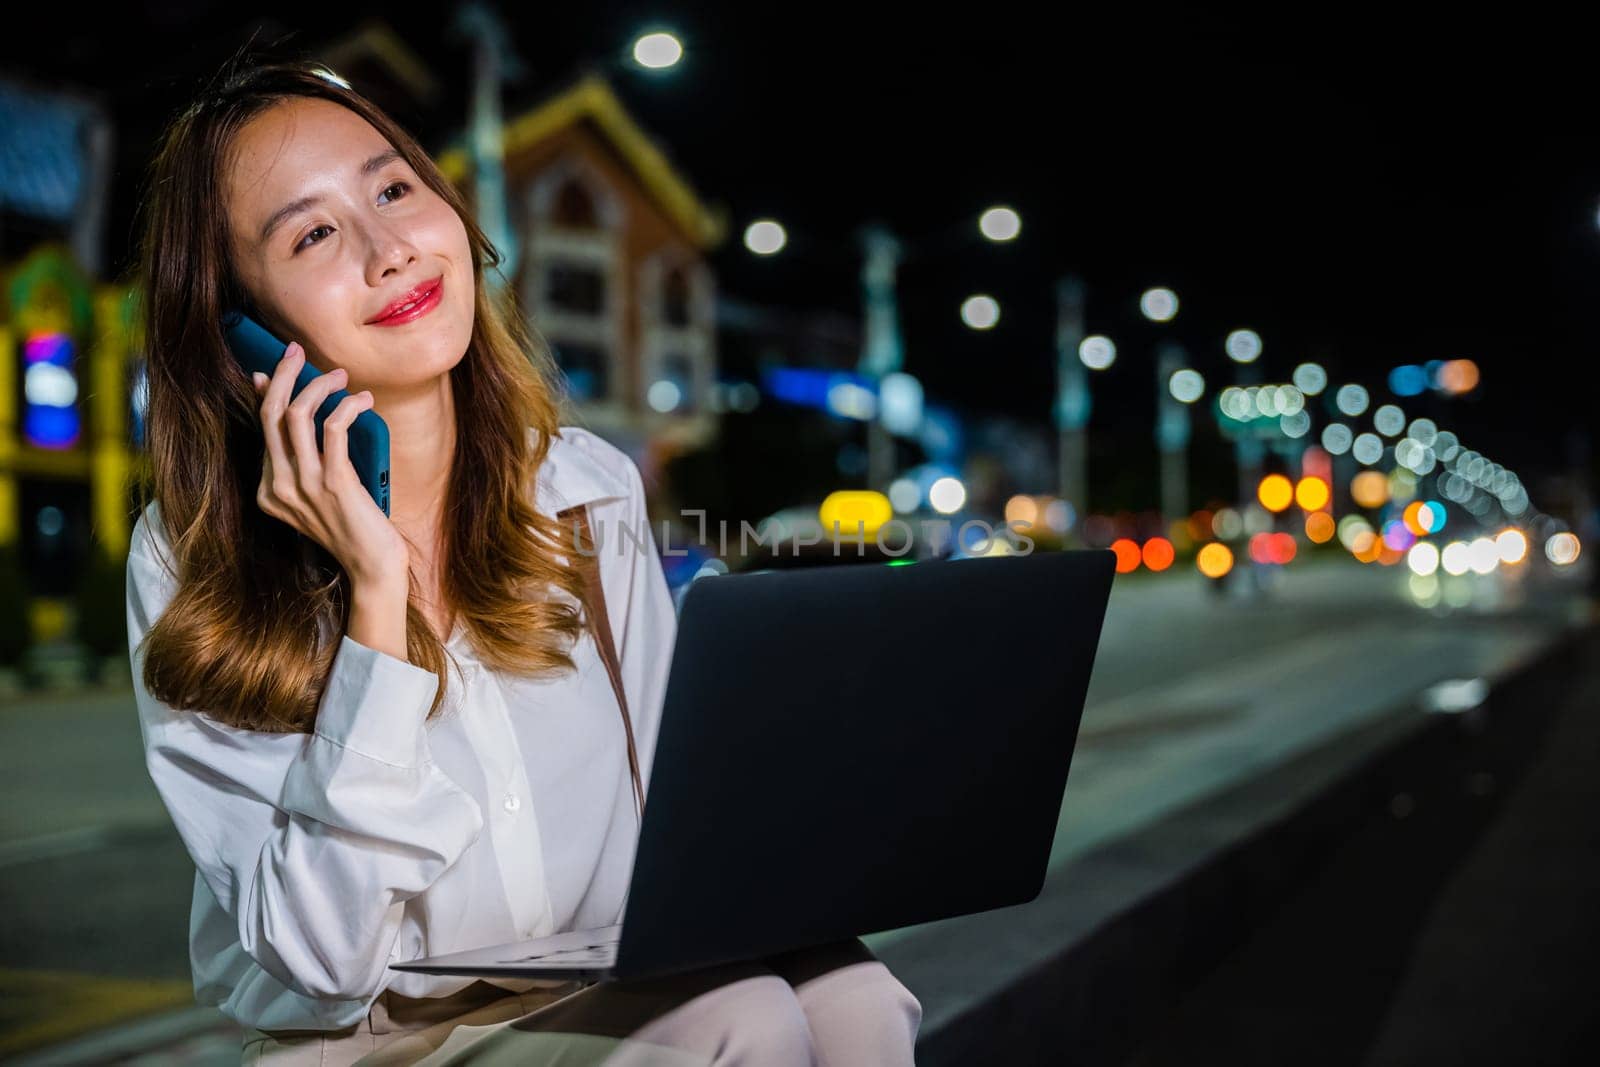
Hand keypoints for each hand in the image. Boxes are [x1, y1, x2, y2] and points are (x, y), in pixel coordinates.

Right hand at [250, 342, 407, 590]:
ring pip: (297, 415)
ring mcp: (303, 486)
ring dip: (318, 385)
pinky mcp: (333, 484)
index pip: (261, 427)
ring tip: (340, 375)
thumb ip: (308, 456)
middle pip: (271, 414)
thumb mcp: (321, 491)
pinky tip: (363, 401)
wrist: (373, 566)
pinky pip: (334, 429)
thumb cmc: (354, 526)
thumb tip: (299, 410)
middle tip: (296, 350)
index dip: (270, 390)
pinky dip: (348, 407)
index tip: (280, 366)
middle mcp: (279, 487)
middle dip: (284, 374)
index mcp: (270, 490)